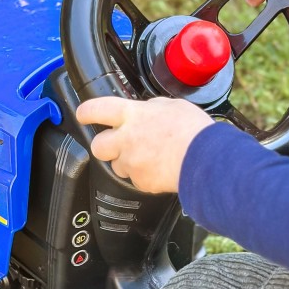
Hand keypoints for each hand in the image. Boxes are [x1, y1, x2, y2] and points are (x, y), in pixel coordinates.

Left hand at [76, 96, 213, 192]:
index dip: (86, 112)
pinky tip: (160, 169)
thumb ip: (152, 108)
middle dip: (104, 146)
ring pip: (117, 166)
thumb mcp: (173, 106)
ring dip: (127, 162)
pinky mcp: (140, 182)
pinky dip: (144, 176)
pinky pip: (135, 180)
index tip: (83, 114)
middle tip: (116, 144)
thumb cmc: (194, 131)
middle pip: (98, 145)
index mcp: (133, 115)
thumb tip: (146, 110)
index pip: (97, 109)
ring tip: (150, 157)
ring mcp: (131, 162)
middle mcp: (126, 139)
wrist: (205, 160)